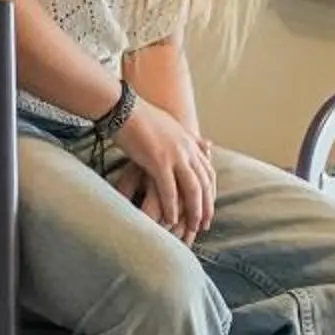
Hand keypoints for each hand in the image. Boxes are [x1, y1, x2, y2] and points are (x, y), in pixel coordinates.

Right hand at [112, 101, 215, 240]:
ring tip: (193, 228)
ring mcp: (174, 155)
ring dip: (194, 211)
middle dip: (207, 206)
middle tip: (206, 225)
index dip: (210, 192)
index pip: (208, 171)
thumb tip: (203, 145)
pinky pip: (169, 189)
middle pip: (205, 183)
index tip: (210, 207)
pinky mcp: (158, 161)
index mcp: (190, 142)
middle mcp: (187, 149)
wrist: (123, 107)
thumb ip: (186, 139)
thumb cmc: (140, 116)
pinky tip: (171, 220)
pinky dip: (172, 207)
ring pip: (192, 189)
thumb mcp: (169, 125)